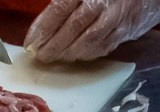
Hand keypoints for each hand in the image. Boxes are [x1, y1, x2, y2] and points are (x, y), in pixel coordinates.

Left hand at [25, 0, 159, 61]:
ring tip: (56, 57)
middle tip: (41, 55)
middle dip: (54, 44)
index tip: (31, 43)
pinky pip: (105, 45)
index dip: (43, 28)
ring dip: (70, 52)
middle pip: (74, 26)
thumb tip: (41, 27)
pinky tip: (76, 56)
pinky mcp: (128, 29)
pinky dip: (87, 54)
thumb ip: (62, 5)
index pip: (61, 8)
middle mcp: (105, 1)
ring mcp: (118, 15)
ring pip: (90, 39)